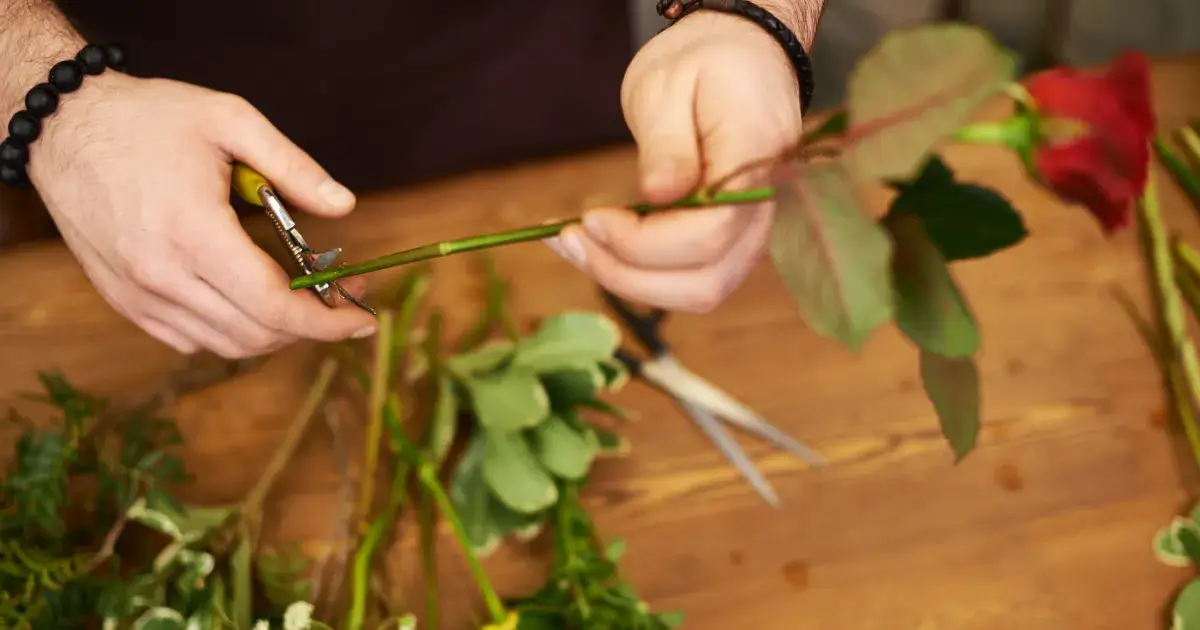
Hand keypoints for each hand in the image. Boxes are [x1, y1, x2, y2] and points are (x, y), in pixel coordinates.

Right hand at [28, 73, 376, 357]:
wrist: (64, 126)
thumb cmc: (148, 118)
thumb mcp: (230, 119)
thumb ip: (293, 167)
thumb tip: (345, 206)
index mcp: (193, 232)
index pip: (273, 306)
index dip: (327, 322)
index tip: (364, 319)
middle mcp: (162, 275)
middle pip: (256, 334)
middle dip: (312, 327)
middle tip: (342, 298)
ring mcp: (139, 294)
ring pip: (226, 345)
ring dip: (275, 333)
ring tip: (304, 299)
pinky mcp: (125, 301)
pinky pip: (192, 339)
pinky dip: (233, 332)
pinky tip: (251, 299)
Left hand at [545, 11, 802, 311]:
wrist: (742, 57)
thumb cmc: (703, 62)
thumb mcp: (667, 83)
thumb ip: (666, 143)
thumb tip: (659, 195)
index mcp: (756, 154)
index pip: (710, 231)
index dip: (644, 241)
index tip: (593, 218)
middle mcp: (769, 204)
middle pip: (707, 279)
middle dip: (628, 273)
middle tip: (570, 239)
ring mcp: (755, 229)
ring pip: (702, 291)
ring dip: (632, 282)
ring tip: (576, 246)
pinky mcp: (734, 241)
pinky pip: (694, 278)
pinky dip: (644, 275)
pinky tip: (600, 249)